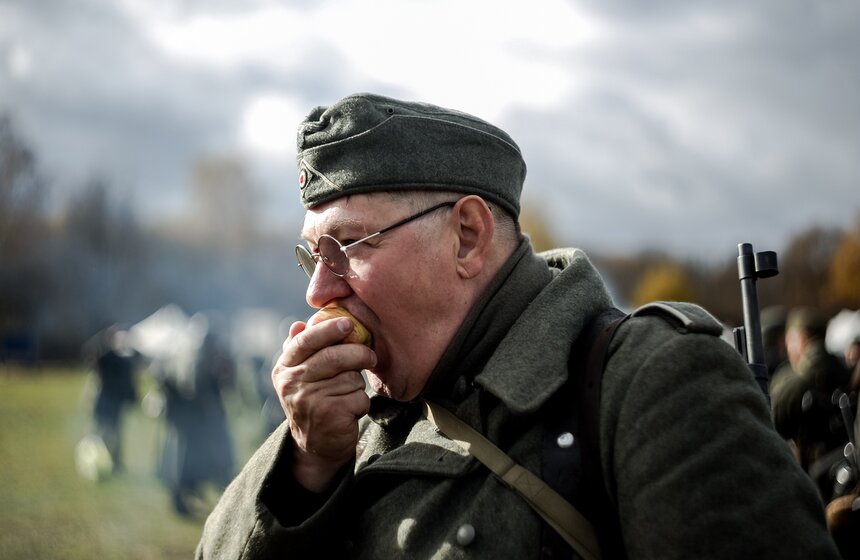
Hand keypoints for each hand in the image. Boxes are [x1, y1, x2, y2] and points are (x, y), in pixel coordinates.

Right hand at [273, 316, 373, 491]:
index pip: (305, 341)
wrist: (315, 446)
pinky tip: (350, 411)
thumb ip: (302, 350)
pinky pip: (359, 397)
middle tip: (371, 356)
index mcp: (284, 369)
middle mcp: (291, 384)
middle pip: (333, 357)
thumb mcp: (301, 376)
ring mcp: (308, 400)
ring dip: (358, 386)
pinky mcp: (328, 415)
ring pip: (350, 378)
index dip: (328, 330)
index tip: (348, 323)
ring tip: (348, 395)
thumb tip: (298, 324)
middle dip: (358, 353)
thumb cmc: (314, 401)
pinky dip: (361, 404)